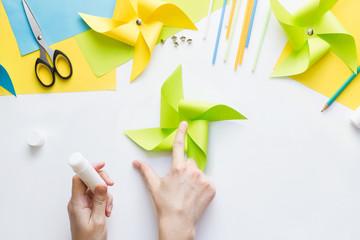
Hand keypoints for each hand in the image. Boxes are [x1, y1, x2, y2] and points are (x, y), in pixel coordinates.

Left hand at [68, 162, 113, 239]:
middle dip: (101, 181)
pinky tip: (107, 210)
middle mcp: (78, 201)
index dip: (89, 168)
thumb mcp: (98, 220)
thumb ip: (100, 200)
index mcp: (76, 203)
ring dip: (105, 195)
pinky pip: (97, 196)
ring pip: (95, 188)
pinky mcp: (88, 206)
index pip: (79, 178)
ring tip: (108, 208)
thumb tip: (101, 184)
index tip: (100, 164)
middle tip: (110, 184)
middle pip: (88, 180)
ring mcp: (83, 204)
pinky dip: (105, 200)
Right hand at [133, 121, 215, 239]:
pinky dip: (202, 186)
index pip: (179, 146)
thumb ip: (145, 171)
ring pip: (198, 172)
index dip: (181, 133)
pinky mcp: (211, 187)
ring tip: (187, 191)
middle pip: (189, 162)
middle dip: (185, 169)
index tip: (184, 124)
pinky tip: (195, 194)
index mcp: (178, 168)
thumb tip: (136, 162)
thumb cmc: (166, 205)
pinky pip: (207, 181)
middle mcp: (192, 171)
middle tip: (180, 183)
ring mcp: (203, 179)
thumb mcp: (154, 186)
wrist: (178, 222)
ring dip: (194, 177)